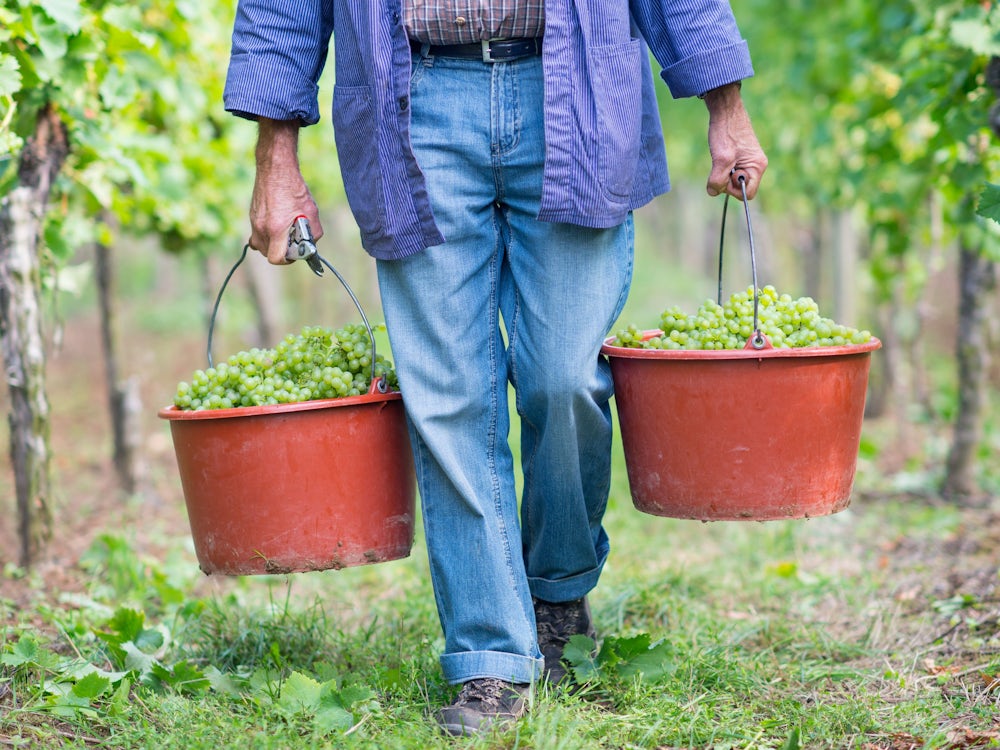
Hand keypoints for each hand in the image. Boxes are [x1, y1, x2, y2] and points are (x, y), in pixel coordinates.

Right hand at [249, 118, 323, 263]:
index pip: (276, 258)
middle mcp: (261, 227)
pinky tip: (275, 225)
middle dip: (280, 252)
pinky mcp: (252, 214)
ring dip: (271, 244)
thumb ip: (314, 232)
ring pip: (260, 244)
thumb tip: (312, 244)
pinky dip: (265, 235)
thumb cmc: (294, 189)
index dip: (286, 260)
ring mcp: (254, 221)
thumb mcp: (311, 212)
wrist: (275, 169)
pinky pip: (256, 233)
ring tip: (283, 235)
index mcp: (276, 228)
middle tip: (291, 244)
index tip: (294, 254)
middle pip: (267, 253)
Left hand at [703, 83, 767, 200]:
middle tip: (721, 163)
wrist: (725, 109)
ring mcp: (748, 161)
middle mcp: (756, 165)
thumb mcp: (721, 159)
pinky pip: (730, 170)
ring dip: (722, 173)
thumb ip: (718, 180)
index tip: (725, 175)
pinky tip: (720, 154)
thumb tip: (713, 192)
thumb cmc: (726, 132)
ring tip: (720, 156)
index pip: (748, 194)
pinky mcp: (740, 156)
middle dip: (727, 181)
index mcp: (758, 167)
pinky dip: (722, 166)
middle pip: (740, 187)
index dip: (734, 190)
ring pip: (732, 179)